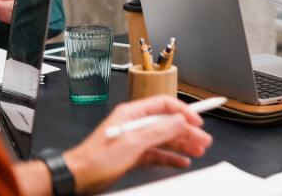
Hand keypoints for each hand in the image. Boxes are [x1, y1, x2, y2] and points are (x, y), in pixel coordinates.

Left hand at [62, 95, 212, 192]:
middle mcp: (136, 124)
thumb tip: (180, 120)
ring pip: (165, 139)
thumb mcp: (133, 142)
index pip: (165, 105)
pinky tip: (182, 161)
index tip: (197, 120)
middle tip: (204, 139)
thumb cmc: (96, 158)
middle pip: (168, 123)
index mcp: (133, 113)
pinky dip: (171, 157)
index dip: (183, 111)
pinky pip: (158, 153)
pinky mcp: (134, 154)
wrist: (78, 177)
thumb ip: (159, 131)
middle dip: (188, 131)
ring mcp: (136, 139)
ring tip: (198, 150)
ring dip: (183, 144)